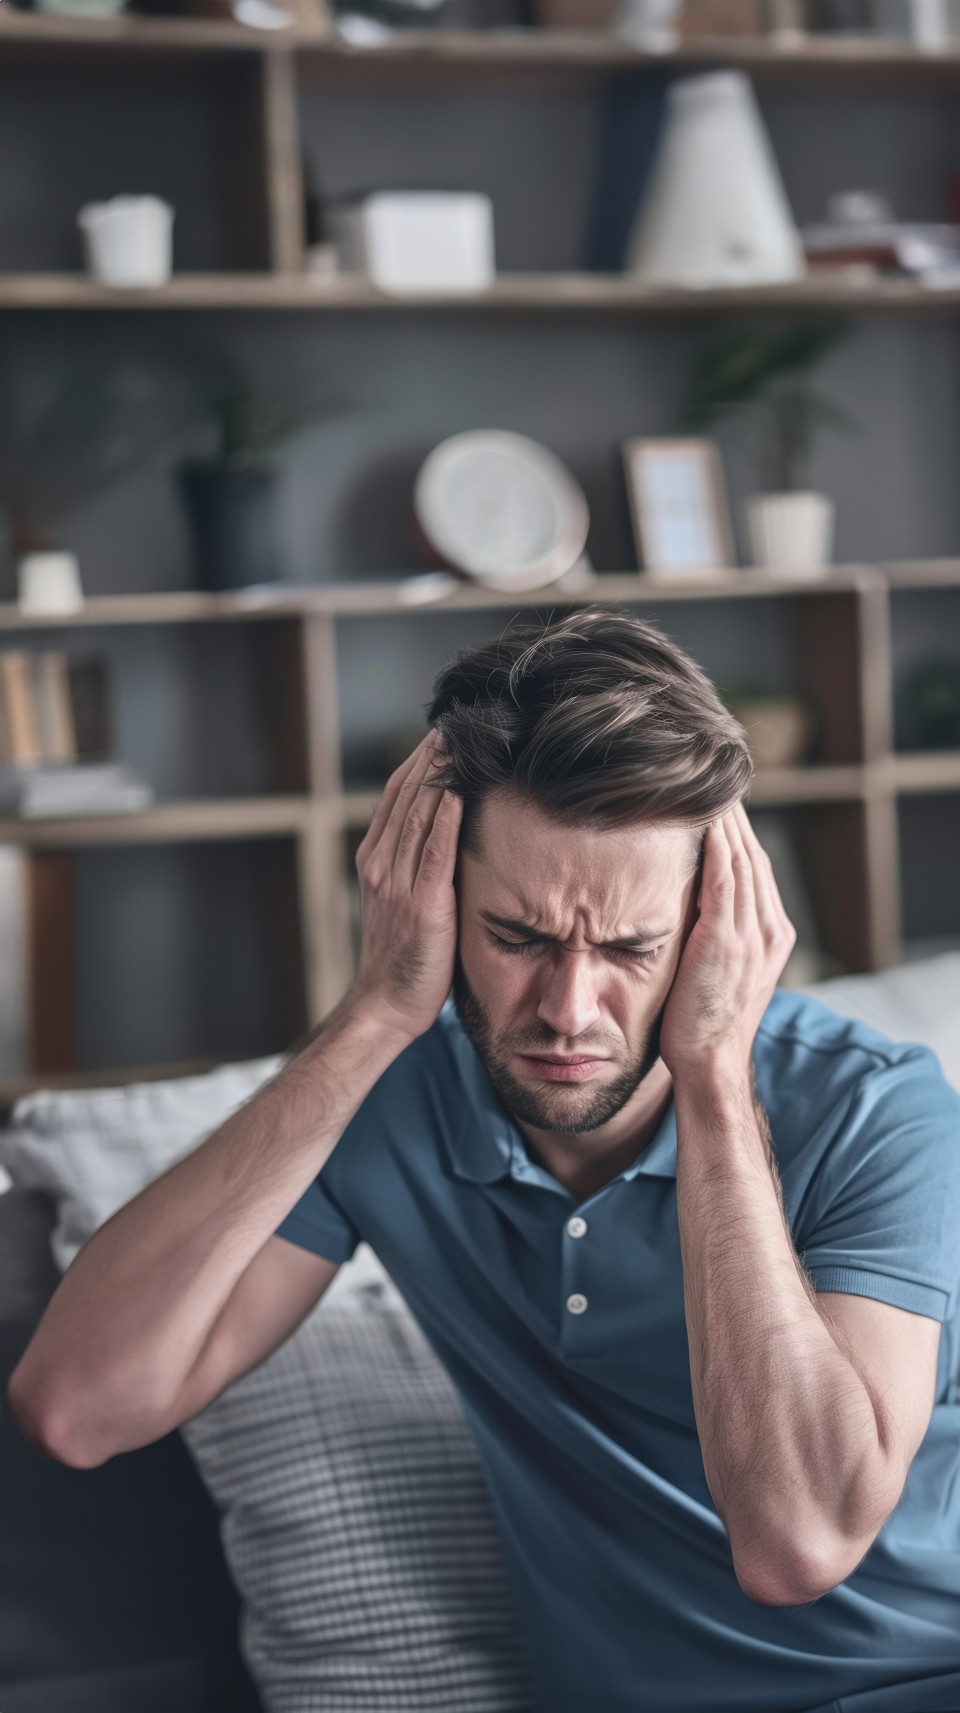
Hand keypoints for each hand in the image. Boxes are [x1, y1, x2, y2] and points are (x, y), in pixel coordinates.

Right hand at [347, 733, 462, 1044]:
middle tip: (455, 721)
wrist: (385, 1005)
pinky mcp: (422, 904)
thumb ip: (417, 865)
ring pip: (418, 815)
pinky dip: (446, 819)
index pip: (396, 797)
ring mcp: (398, 884)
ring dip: (440, 775)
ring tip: (460, 740)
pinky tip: (460, 791)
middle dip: (430, 756)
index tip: (441, 732)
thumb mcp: (403, 901)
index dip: (419, 762)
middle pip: (406, 796)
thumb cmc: (404, 958)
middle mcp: (381, 865)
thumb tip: (447, 831)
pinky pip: (434, 853)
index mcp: (375, 861)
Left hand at [660, 803, 795, 1083]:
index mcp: (771, 933)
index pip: (754, 865)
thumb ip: (713, 932)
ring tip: (704, 782)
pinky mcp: (727, 939)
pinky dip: (716, 845)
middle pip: (751, 853)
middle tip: (710, 773)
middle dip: (731, 814)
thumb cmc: (699, 1022)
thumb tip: (687, 901)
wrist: (708, 1063)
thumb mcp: (715, 968)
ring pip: (740, 858)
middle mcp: (770, 928)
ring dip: (723, 819)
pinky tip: (702, 818)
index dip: (736, 830)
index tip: (715, 798)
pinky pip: (724, 878)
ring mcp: (752, 933)